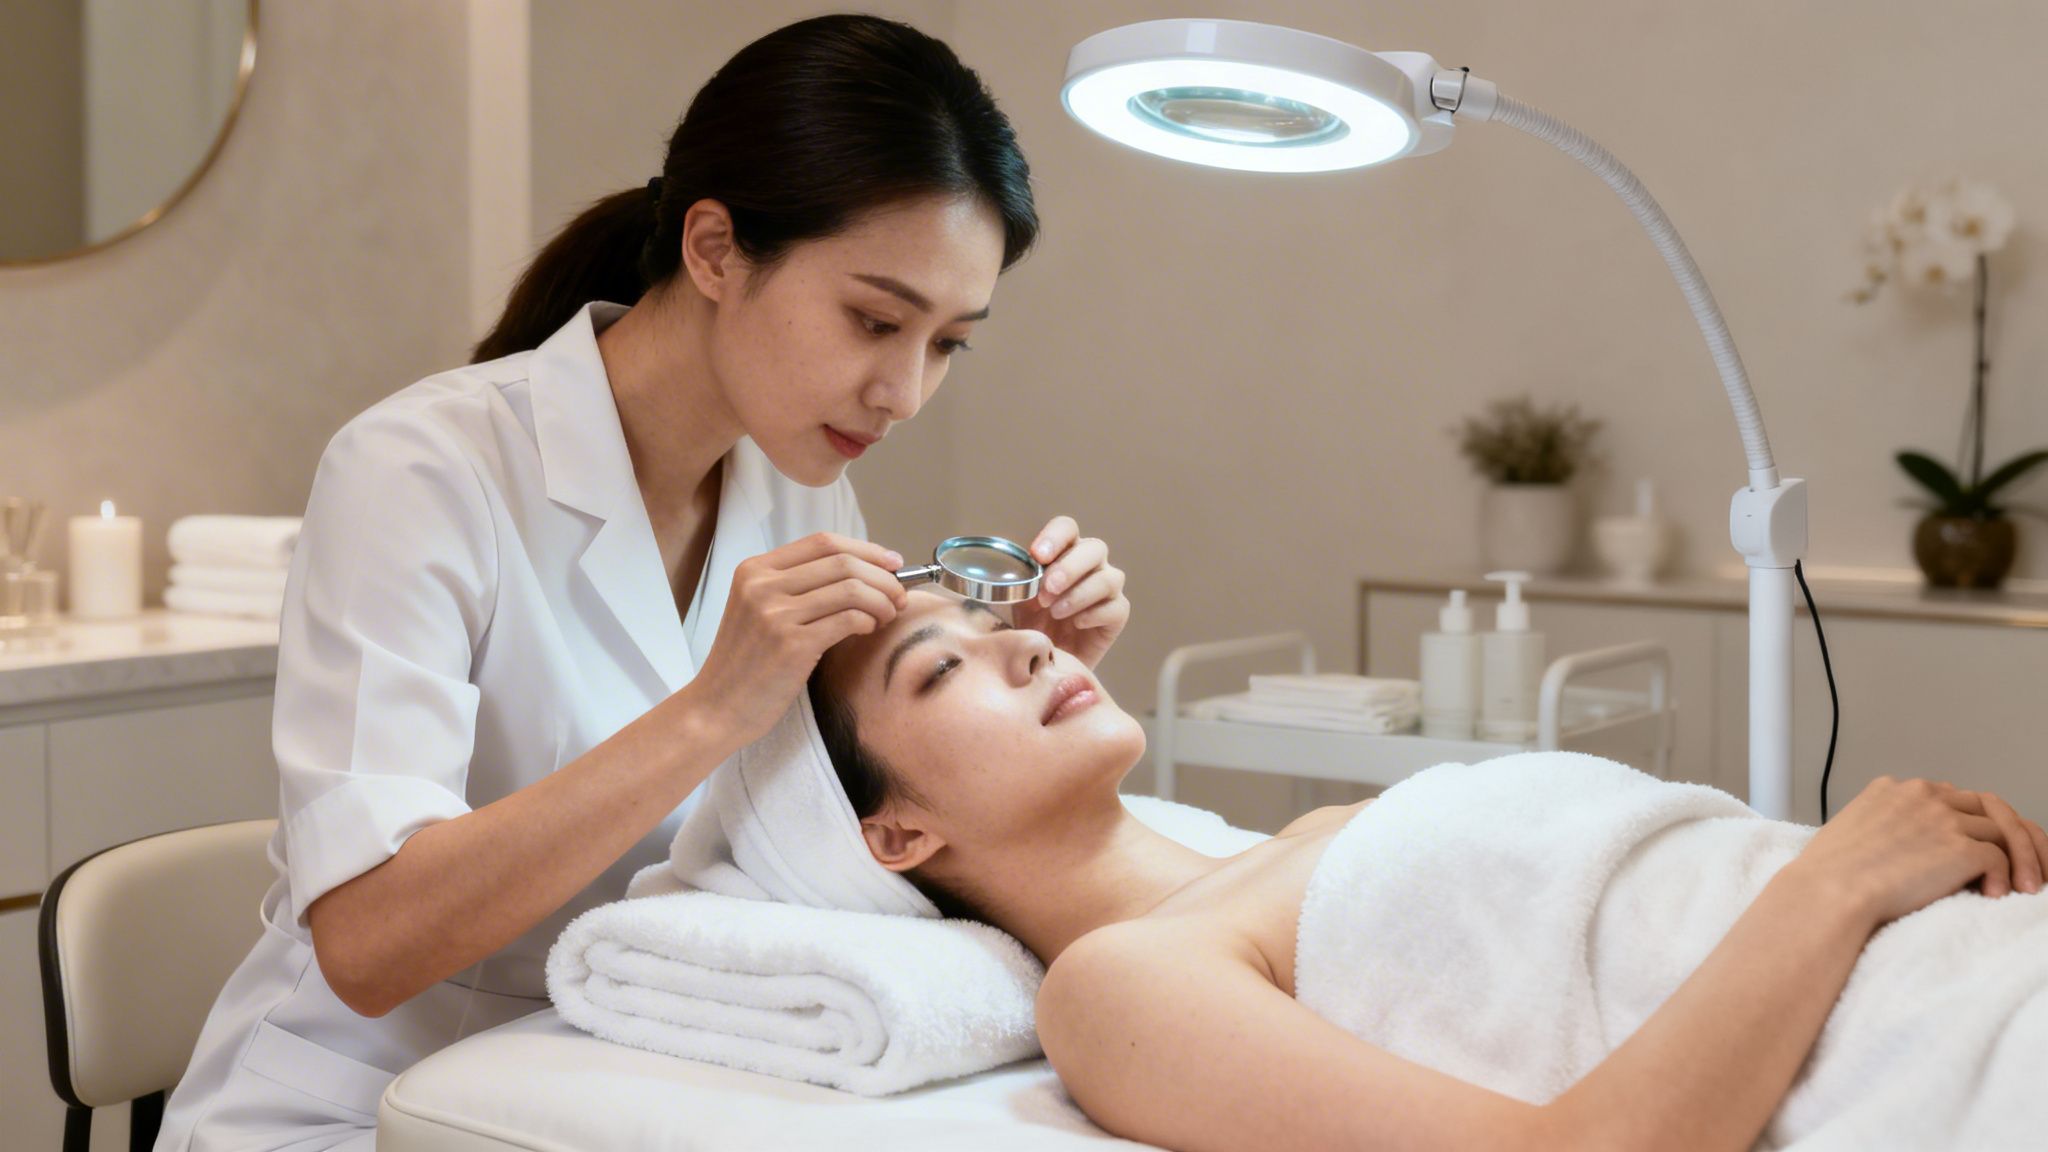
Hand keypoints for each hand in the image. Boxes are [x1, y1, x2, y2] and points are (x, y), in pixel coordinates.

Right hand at [683, 533, 906, 746]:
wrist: (717, 708)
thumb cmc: (747, 663)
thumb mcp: (760, 610)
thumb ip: (797, 587)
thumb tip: (863, 572)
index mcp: (755, 569)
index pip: (823, 542)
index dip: (865, 548)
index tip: (892, 563)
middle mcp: (762, 585)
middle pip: (842, 561)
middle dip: (883, 577)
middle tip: (899, 595)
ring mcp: (775, 614)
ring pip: (851, 588)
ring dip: (882, 600)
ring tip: (888, 615)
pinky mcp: (791, 645)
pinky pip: (848, 619)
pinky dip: (869, 620)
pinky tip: (870, 630)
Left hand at [1012, 516, 1128, 669]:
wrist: (1045, 660)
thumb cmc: (1033, 623)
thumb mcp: (1017, 598)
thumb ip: (1016, 580)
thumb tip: (1005, 569)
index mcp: (1065, 552)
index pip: (1067, 528)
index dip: (1055, 537)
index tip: (1038, 556)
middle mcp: (1092, 564)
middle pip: (1095, 549)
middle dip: (1069, 568)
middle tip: (1047, 590)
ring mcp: (1108, 588)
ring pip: (1109, 578)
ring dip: (1079, 594)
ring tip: (1055, 612)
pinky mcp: (1117, 614)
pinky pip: (1116, 607)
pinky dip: (1094, 614)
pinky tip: (1076, 624)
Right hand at [1792, 776, 2045, 929]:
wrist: (1826, 894)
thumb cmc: (1826, 876)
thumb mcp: (1848, 832)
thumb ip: (1881, 825)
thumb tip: (1902, 848)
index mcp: (1891, 789)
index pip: (1950, 794)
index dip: (1969, 821)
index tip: (1975, 846)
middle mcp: (1921, 795)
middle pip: (1987, 805)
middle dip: (2007, 835)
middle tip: (2018, 865)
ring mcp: (1942, 820)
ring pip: (2003, 830)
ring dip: (2016, 860)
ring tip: (2018, 886)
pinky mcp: (1959, 848)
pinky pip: (1999, 859)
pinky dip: (2003, 879)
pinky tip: (1991, 896)